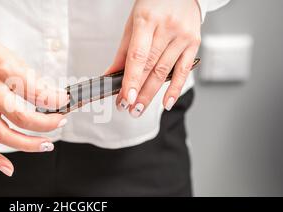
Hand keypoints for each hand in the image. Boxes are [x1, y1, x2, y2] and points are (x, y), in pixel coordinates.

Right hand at [0, 33, 68, 176]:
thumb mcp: (8, 55)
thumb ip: (28, 77)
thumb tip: (49, 95)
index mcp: (2, 70)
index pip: (36, 91)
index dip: (56, 99)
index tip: (65, 101)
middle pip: (22, 117)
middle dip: (48, 123)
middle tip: (61, 121)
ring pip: (4, 135)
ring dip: (29, 144)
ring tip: (46, 144)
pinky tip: (9, 168)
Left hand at [106, 0, 200, 115]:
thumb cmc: (154, 4)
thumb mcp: (133, 23)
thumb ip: (123, 51)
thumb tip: (110, 75)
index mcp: (147, 21)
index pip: (138, 56)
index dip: (132, 79)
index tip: (125, 98)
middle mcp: (167, 28)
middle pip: (151, 67)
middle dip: (138, 92)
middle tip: (127, 108)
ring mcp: (183, 36)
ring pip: (165, 71)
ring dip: (151, 94)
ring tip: (139, 109)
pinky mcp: (194, 43)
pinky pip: (184, 71)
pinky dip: (175, 89)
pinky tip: (166, 102)